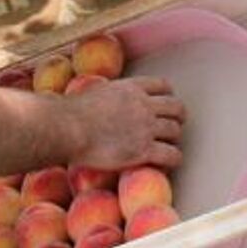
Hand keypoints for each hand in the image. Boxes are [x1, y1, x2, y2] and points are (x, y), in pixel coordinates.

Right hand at [62, 76, 185, 170]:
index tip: (166, 102)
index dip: (168, 95)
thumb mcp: (95, 91)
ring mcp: (146, 127)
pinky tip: (170, 162)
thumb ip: (109, 93)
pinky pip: (171, 155)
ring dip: (174, 138)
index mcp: (132, 88)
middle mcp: (144, 105)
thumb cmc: (71, 113)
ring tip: (170, 145)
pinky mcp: (143, 151)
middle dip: (178, 116)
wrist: (68, 128)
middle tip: (175, 124)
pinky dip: (174, 158)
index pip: (162, 85)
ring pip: (175, 130)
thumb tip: (104, 96)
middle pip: (175, 107)